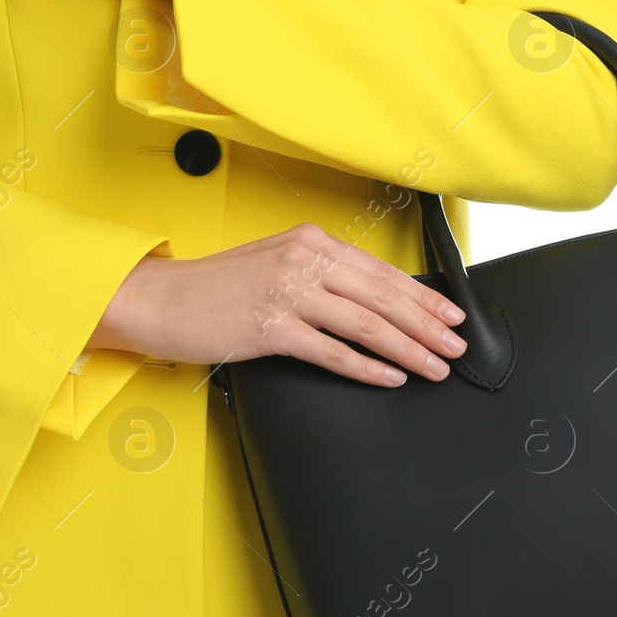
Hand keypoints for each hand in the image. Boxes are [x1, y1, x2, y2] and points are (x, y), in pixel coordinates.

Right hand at [89, 224, 468, 386]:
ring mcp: (287, 293)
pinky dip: (368, 367)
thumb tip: (371, 302)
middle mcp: (303, 260)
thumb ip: (319, 274)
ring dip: (409, 348)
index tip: (451, 314)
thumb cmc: (215, 286)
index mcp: (309, 240)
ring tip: (434, 366)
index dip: (422, 295)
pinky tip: (391, 377)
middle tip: (456, 346)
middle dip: (427, 324)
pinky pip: (333, 351)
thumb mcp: (274, 262)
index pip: (379, 270)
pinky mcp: (271, 327)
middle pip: (382, 296)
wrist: (160, 299)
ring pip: (366, 324)